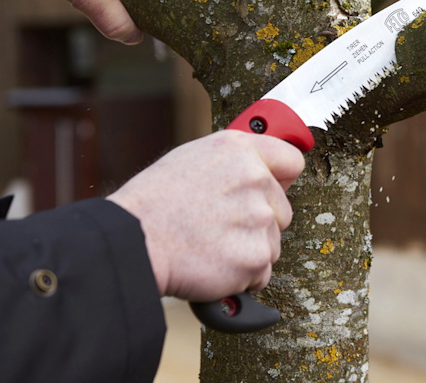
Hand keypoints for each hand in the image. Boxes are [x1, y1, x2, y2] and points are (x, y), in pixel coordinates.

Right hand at [107, 131, 304, 300]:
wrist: (133, 242)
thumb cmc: (154, 203)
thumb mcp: (192, 159)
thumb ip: (234, 162)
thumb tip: (263, 173)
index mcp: (241, 150)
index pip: (292, 161)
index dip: (281, 179)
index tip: (276, 187)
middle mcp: (256, 180)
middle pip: (282, 210)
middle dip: (259, 223)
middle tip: (220, 226)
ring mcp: (259, 220)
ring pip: (272, 244)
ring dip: (248, 250)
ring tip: (211, 245)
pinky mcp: (255, 257)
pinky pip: (262, 273)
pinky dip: (241, 277)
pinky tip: (213, 263)